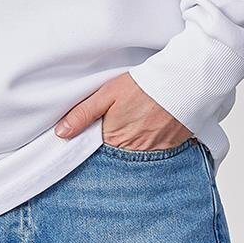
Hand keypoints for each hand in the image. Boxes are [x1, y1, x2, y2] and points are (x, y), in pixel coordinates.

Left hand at [55, 73, 191, 150]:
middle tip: (114, 135)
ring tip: (131, 134)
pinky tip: (147, 136)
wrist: (182, 83)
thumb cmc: (143, 86)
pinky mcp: (169, 149)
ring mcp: (152, 152)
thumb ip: (83, 114)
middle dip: (110, 151)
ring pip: (134, 159)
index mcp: (113, 138)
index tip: (90, 141)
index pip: (95, 153)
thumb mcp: (107, 94)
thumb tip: (61, 133)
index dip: (91, 148)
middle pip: (114, 158)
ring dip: (129, 151)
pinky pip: (154, 157)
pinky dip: (148, 149)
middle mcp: (132, 151)